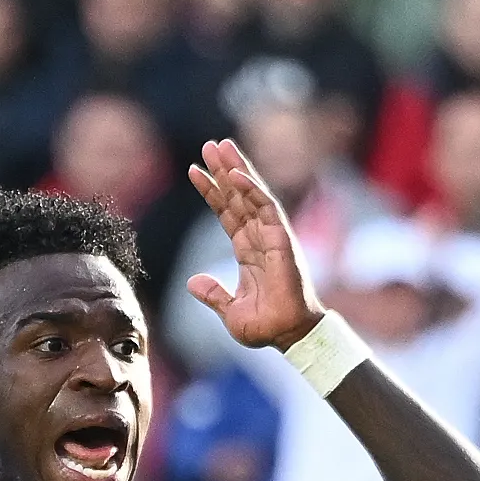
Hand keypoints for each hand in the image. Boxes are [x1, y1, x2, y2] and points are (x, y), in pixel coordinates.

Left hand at [183, 137, 323, 348]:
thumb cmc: (266, 326)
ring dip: (235, 169)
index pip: (226, 213)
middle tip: (209, 145)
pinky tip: (235, 173)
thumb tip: (192, 282)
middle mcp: (259, 238)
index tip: (193, 171)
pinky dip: (251, 189)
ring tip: (220, 146)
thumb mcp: (230, 310)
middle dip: (223, 170)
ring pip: (251, 194)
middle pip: (238, 196)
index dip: (211, 192)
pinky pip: (265, 208)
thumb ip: (213, 294)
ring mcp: (271, 236)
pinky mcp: (281, 238)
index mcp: (247, 250)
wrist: (287, 335)